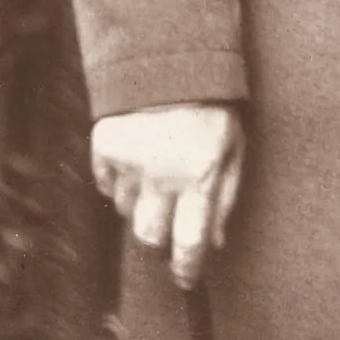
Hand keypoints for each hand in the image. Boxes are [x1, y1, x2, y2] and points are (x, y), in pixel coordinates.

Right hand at [91, 103, 244, 288]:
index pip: (190, 243)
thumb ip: (225, 199)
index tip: (185, 278)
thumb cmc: (212, 109)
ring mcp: (130, 163)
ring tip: (156, 177)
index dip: (186, 269)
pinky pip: (105, 184)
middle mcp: (162, 177)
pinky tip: (136, 162)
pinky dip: (118, 182)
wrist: (173, 61)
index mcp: (199, 178)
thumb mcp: (234, 151)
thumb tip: (215, 243)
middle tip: (168, 228)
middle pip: (149, 238)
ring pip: (125, 211)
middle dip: (159, 242)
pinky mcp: (106, 148)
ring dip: (140, 206)